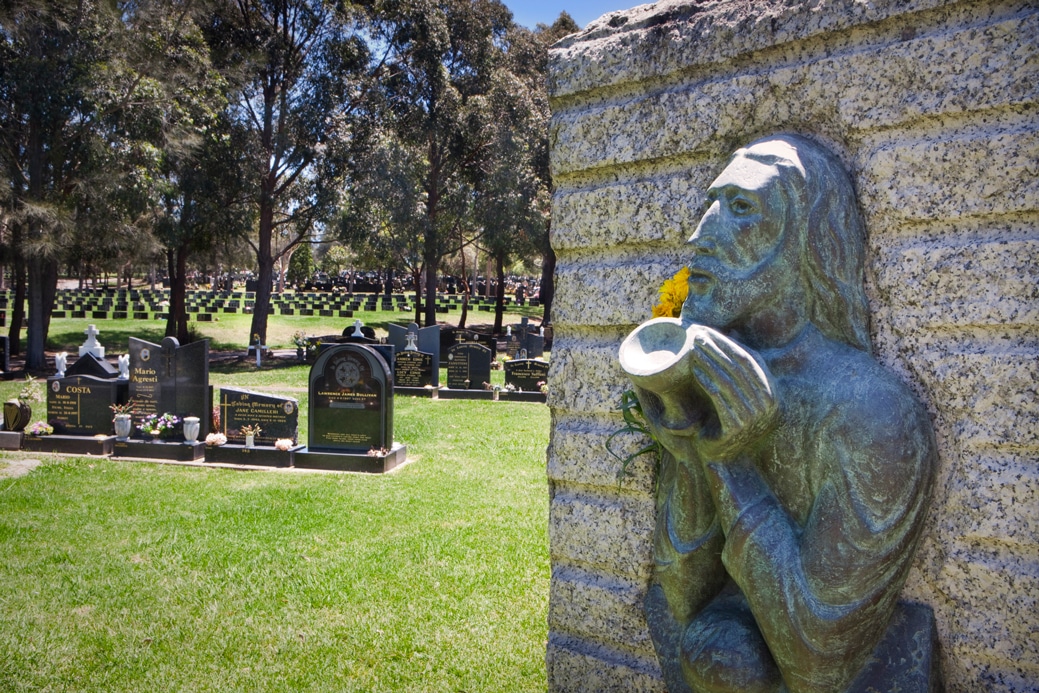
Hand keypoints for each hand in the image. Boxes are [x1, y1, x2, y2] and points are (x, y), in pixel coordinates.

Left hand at [686, 326, 777, 461]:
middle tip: (696, 334)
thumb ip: (739, 368)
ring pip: (728, 380)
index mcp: (772, 393)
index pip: (749, 359)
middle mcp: (768, 405)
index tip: (707, 330)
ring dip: (709, 360)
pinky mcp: (737, 427)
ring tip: (692, 348)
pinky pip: (720, 397)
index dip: (727, 342)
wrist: (723, 456)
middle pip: (738, 368)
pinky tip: (694, 369)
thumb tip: (733, 333)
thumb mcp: (737, 391)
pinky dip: (707, 380)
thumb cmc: (727, 419)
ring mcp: (754, 418)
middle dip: (716, 348)